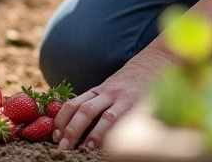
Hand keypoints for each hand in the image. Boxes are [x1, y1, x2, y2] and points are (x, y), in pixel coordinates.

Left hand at [51, 44, 176, 150]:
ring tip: (86, 148)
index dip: (62, 119)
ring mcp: (125, 100)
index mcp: (99, 90)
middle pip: (85, 111)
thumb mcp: (111, 88)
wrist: (156, 62)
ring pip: (105, 117)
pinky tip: (112, 144)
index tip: (54, 134)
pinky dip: (118, 133)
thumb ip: (97, 102)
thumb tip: (76, 125)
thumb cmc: (131, 81)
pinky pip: (127, 120)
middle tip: (63, 146)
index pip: (74, 104)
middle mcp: (109, 93)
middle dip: (72, 130)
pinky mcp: (140, 106)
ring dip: (94, 134)